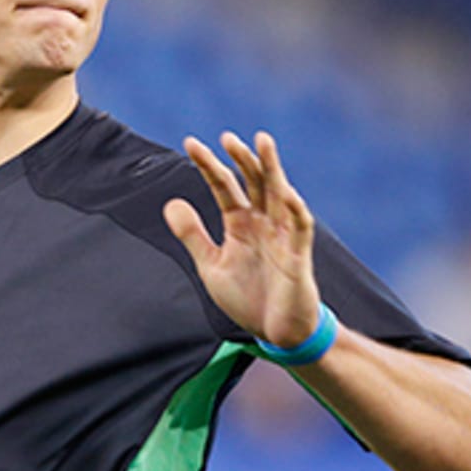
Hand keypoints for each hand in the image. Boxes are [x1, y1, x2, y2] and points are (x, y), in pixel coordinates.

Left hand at [164, 130, 320, 347]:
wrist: (276, 333)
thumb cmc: (248, 297)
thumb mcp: (211, 265)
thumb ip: (192, 235)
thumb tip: (170, 203)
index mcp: (241, 224)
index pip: (224, 187)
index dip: (208, 166)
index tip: (190, 144)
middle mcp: (263, 223)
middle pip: (254, 182)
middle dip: (241, 159)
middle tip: (226, 137)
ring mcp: (282, 237)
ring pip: (279, 194)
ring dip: (271, 169)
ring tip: (262, 142)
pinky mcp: (297, 257)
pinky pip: (299, 228)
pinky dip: (294, 209)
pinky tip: (287, 192)